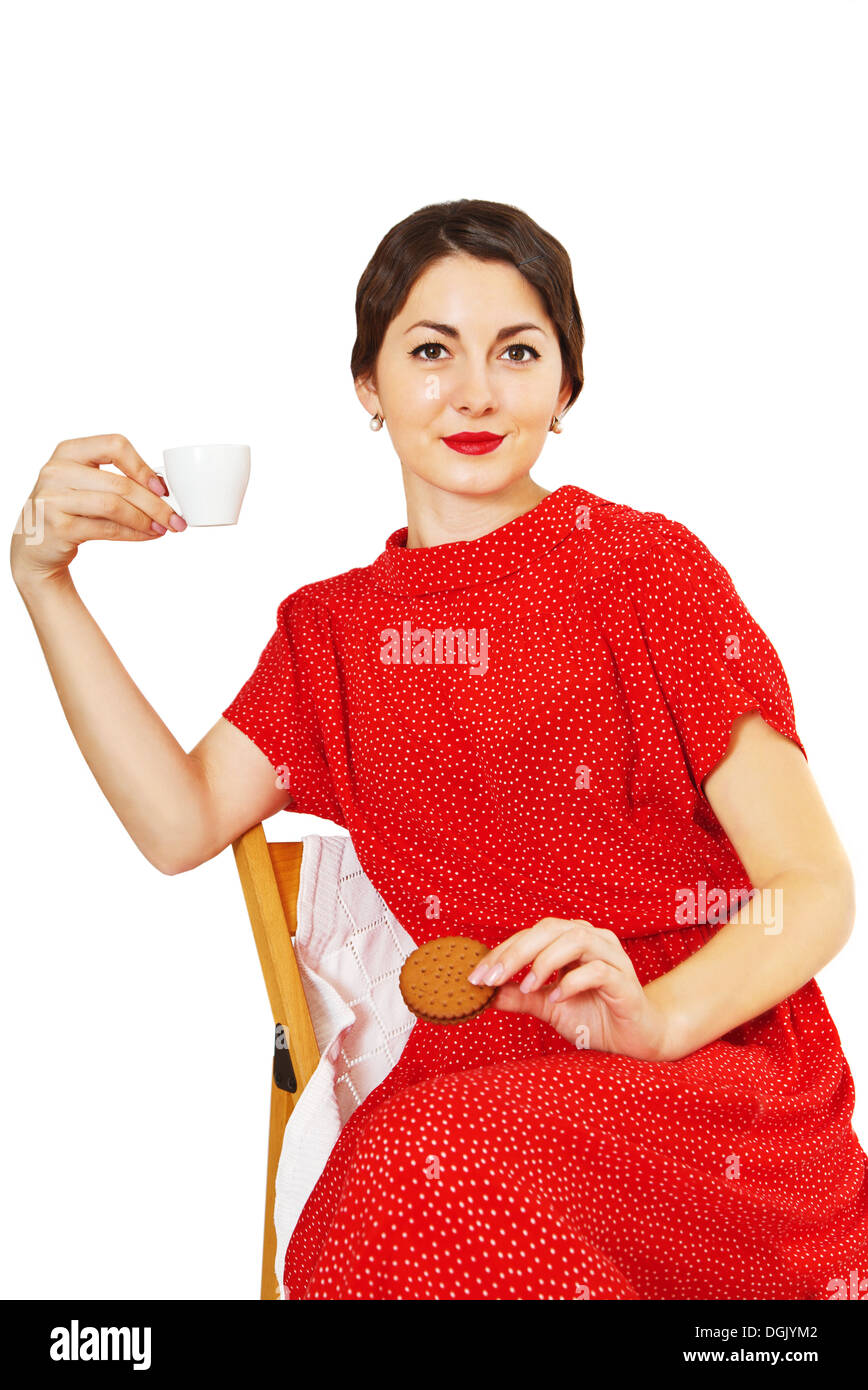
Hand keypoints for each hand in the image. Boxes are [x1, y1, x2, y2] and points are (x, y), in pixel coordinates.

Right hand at [10, 433, 184, 587]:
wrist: (33, 544)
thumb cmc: (68, 509)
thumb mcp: (84, 483)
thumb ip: (116, 479)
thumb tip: (163, 490)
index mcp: (68, 451)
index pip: (114, 445)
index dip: (142, 467)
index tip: (162, 488)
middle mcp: (57, 470)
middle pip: (120, 483)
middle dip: (155, 504)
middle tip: (175, 518)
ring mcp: (55, 498)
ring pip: (115, 506)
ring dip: (145, 520)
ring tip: (163, 528)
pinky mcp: (58, 527)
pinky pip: (106, 529)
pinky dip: (133, 533)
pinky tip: (147, 535)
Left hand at [468, 918, 675, 1061]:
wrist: (636, 1039)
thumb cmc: (594, 1017)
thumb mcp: (549, 1007)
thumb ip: (520, 997)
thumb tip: (486, 994)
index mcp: (571, 942)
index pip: (531, 935)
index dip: (503, 951)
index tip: (477, 975)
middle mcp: (593, 941)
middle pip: (550, 930)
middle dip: (516, 952)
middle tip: (492, 977)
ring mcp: (612, 957)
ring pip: (575, 940)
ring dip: (545, 962)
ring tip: (527, 987)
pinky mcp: (625, 980)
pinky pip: (597, 970)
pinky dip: (572, 982)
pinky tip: (556, 998)